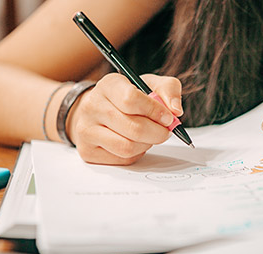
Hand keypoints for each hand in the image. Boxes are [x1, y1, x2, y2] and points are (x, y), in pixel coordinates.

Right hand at [67, 73, 182, 164]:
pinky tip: (135, 142)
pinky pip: (121, 158)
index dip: (155, 111)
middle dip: (158, 133)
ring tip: (150, 136)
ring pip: (127, 147)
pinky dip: (136, 153)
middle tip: (165, 131)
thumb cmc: (127, 98)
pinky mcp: (88, 150)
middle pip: (133, 128)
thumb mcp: (149, 84)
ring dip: (147, 144)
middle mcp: (93, 106)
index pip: (131, 99)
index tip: (168, 118)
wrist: (98, 111)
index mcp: (109, 85)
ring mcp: (87, 130)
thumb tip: (176, 110)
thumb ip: (168, 90)